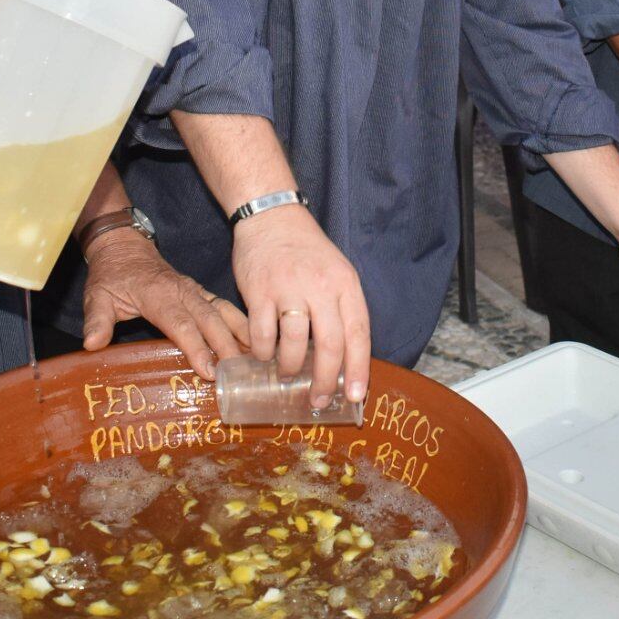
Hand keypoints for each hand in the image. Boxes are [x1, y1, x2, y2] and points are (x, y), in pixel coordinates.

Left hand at [82, 229, 248, 378]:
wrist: (125, 248)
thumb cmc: (112, 276)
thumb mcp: (97, 296)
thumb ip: (97, 320)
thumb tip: (93, 343)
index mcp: (157, 294)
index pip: (180, 323)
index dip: (195, 346)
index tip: (208, 371)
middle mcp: (182, 291)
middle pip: (209, 319)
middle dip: (226, 347)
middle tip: (240, 374)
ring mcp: (195, 291)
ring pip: (224, 312)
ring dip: (241, 335)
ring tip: (259, 359)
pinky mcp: (202, 294)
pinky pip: (226, 308)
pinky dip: (242, 325)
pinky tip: (255, 343)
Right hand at [229, 208, 370, 406]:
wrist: (273, 218)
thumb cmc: (307, 251)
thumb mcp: (337, 272)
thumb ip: (342, 308)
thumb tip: (344, 359)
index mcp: (345, 284)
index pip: (359, 333)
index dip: (358, 369)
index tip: (355, 396)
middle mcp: (320, 287)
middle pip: (330, 344)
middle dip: (324, 380)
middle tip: (317, 400)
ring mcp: (289, 288)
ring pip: (295, 343)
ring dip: (290, 367)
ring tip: (287, 375)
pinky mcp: (259, 291)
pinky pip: (263, 334)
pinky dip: (263, 351)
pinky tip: (263, 355)